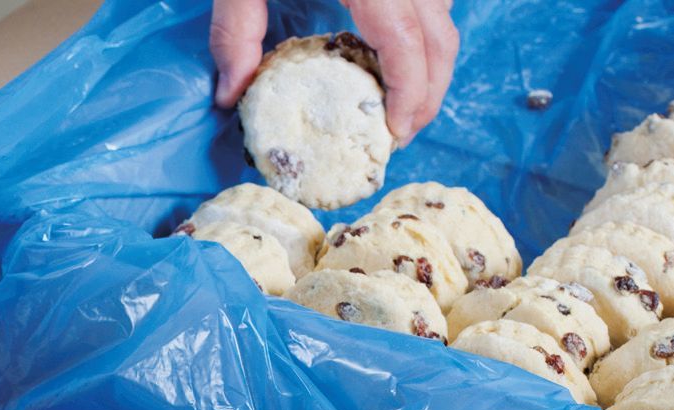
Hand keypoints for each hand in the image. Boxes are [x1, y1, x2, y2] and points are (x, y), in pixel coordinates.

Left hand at [211, 0, 459, 143]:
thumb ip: (235, 26)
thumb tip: (229, 91)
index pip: (407, 45)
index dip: (412, 95)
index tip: (397, 133)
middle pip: (441, 34)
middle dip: (430, 88)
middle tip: (403, 127)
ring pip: (444, 9)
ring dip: (432, 55)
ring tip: (401, 90)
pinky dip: (424, 20)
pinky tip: (395, 38)